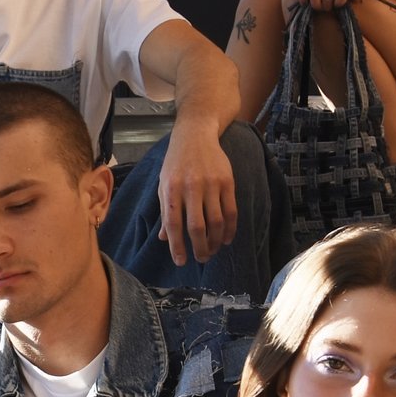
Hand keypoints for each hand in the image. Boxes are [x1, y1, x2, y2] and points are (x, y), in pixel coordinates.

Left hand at [156, 120, 236, 266]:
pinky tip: (226, 238)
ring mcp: (211, 184)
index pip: (174, 224)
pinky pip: (231, 211)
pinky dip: (230, 229)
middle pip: (197, 227)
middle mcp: (191, 187)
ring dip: (216, 241)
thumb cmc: (176, 162)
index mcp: (171, 189)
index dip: (177, 246)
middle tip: (201, 259)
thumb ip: (165, 211)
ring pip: (216, 222)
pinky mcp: (227, 181)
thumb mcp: (164, 184)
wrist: (195, 134)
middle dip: (200, 248)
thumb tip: (165, 239)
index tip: (181, 262)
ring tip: (213, 250)